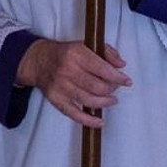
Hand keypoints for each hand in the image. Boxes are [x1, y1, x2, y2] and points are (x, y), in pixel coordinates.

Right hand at [16, 39, 131, 128]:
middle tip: (115, 88)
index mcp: (76, 54)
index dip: (118, 77)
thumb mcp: (85, 44)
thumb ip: (106, 51)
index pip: (102, 69)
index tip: (126, 81)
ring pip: (89, 101)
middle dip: (111, 89)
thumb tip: (121, 64)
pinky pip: (75, 114)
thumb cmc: (65, 53)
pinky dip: (89, 120)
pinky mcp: (56, 99)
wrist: (39, 61)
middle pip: (97, 87)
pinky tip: (100, 122)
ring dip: (105, 102)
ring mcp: (61, 86)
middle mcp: (67, 70)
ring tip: (111, 100)